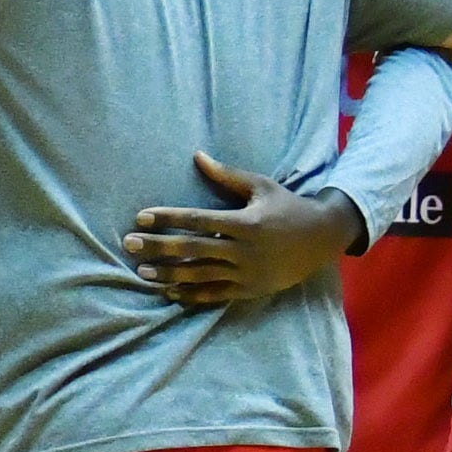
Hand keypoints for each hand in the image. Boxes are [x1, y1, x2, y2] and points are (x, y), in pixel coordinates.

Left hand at [122, 153, 358, 306]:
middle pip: (192, 249)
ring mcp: (246, 273)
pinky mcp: (250, 289)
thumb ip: (227, 175)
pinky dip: (192, 295)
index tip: (141, 217)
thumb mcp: (261, 186)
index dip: (167, 218)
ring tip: (142, 273)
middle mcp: (244, 250)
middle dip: (158, 247)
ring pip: (200, 275)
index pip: (197, 220)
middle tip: (130, 244)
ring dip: (169, 274)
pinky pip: (215, 294)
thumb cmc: (288, 206)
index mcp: (245, 222)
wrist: (322, 239)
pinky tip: (169, 292)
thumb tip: (197, 156)